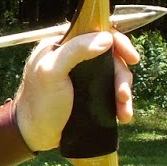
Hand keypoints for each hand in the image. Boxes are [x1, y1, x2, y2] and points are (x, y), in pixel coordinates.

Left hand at [12, 30, 139, 152]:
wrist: (35, 135)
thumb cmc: (38, 102)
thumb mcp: (51, 73)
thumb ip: (74, 51)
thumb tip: (106, 38)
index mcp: (62, 44)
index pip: (96, 31)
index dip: (117, 41)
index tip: (131, 58)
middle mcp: (74, 56)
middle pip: (111, 55)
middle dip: (122, 74)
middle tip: (123, 93)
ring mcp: (84, 75)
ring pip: (114, 74)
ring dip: (123, 91)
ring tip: (124, 110)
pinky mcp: (90, 92)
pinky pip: (112, 91)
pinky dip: (120, 103)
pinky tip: (123, 115)